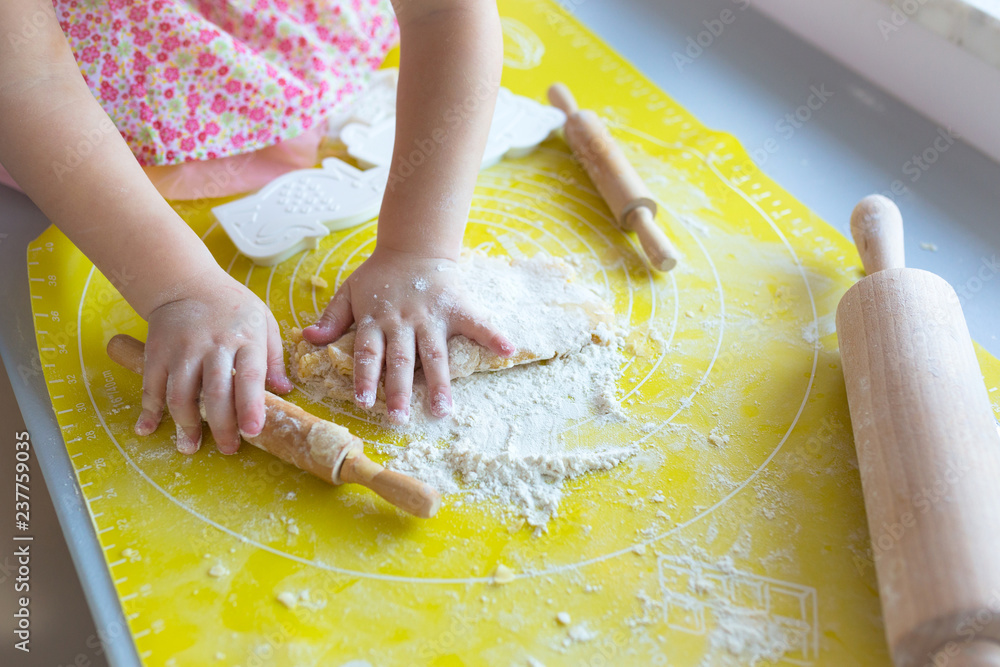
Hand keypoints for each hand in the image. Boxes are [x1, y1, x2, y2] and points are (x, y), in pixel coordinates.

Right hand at [133, 270, 292, 454]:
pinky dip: (149, 411)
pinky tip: (149, 429)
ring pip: (181, 394)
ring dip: (185, 424)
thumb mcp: (263, 322)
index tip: (252, 432)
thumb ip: (274, 358)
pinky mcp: (157, 353)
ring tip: (190, 446)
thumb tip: (285, 391)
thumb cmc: (233, 307)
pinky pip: (152, 386)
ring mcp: (183, 350)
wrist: (186, 283)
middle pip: (215, 392)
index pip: (249, 377)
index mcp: (245, 339)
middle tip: (228, 449)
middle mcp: (214, 345)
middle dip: (221, 426)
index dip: (250, 406)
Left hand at [302, 248, 513, 423]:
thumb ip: (331, 317)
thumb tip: (307, 338)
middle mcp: (403, 321)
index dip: (366, 377)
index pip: (368, 352)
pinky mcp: (457, 307)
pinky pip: (477, 323)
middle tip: (399, 418)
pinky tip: (508, 351)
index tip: (364, 403)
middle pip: (400, 359)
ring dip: (439, 383)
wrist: (413, 245)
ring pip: (434, 353)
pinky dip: (493, 336)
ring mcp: (432, 316)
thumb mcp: (349, 290)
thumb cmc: (379, 274)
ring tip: (443, 410)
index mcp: (376, 319)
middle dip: (399, 390)